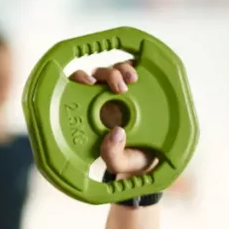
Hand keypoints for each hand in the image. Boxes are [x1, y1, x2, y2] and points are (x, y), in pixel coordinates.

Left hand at [70, 61, 154, 177]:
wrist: (151, 160)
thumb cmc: (128, 158)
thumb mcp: (118, 162)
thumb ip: (111, 153)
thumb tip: (115, 133)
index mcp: (89, 114)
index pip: (77, 89)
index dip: (79, 80)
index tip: (88, 83)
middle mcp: (101, 99)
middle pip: (96, 76)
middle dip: (106, 75)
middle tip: (119, 87)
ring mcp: (120, 92)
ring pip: (114, 70)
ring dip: (121, 70)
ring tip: (132, 81)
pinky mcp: (139, 86)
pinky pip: (134, 69)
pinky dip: (135, 66)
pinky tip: (139, 75)